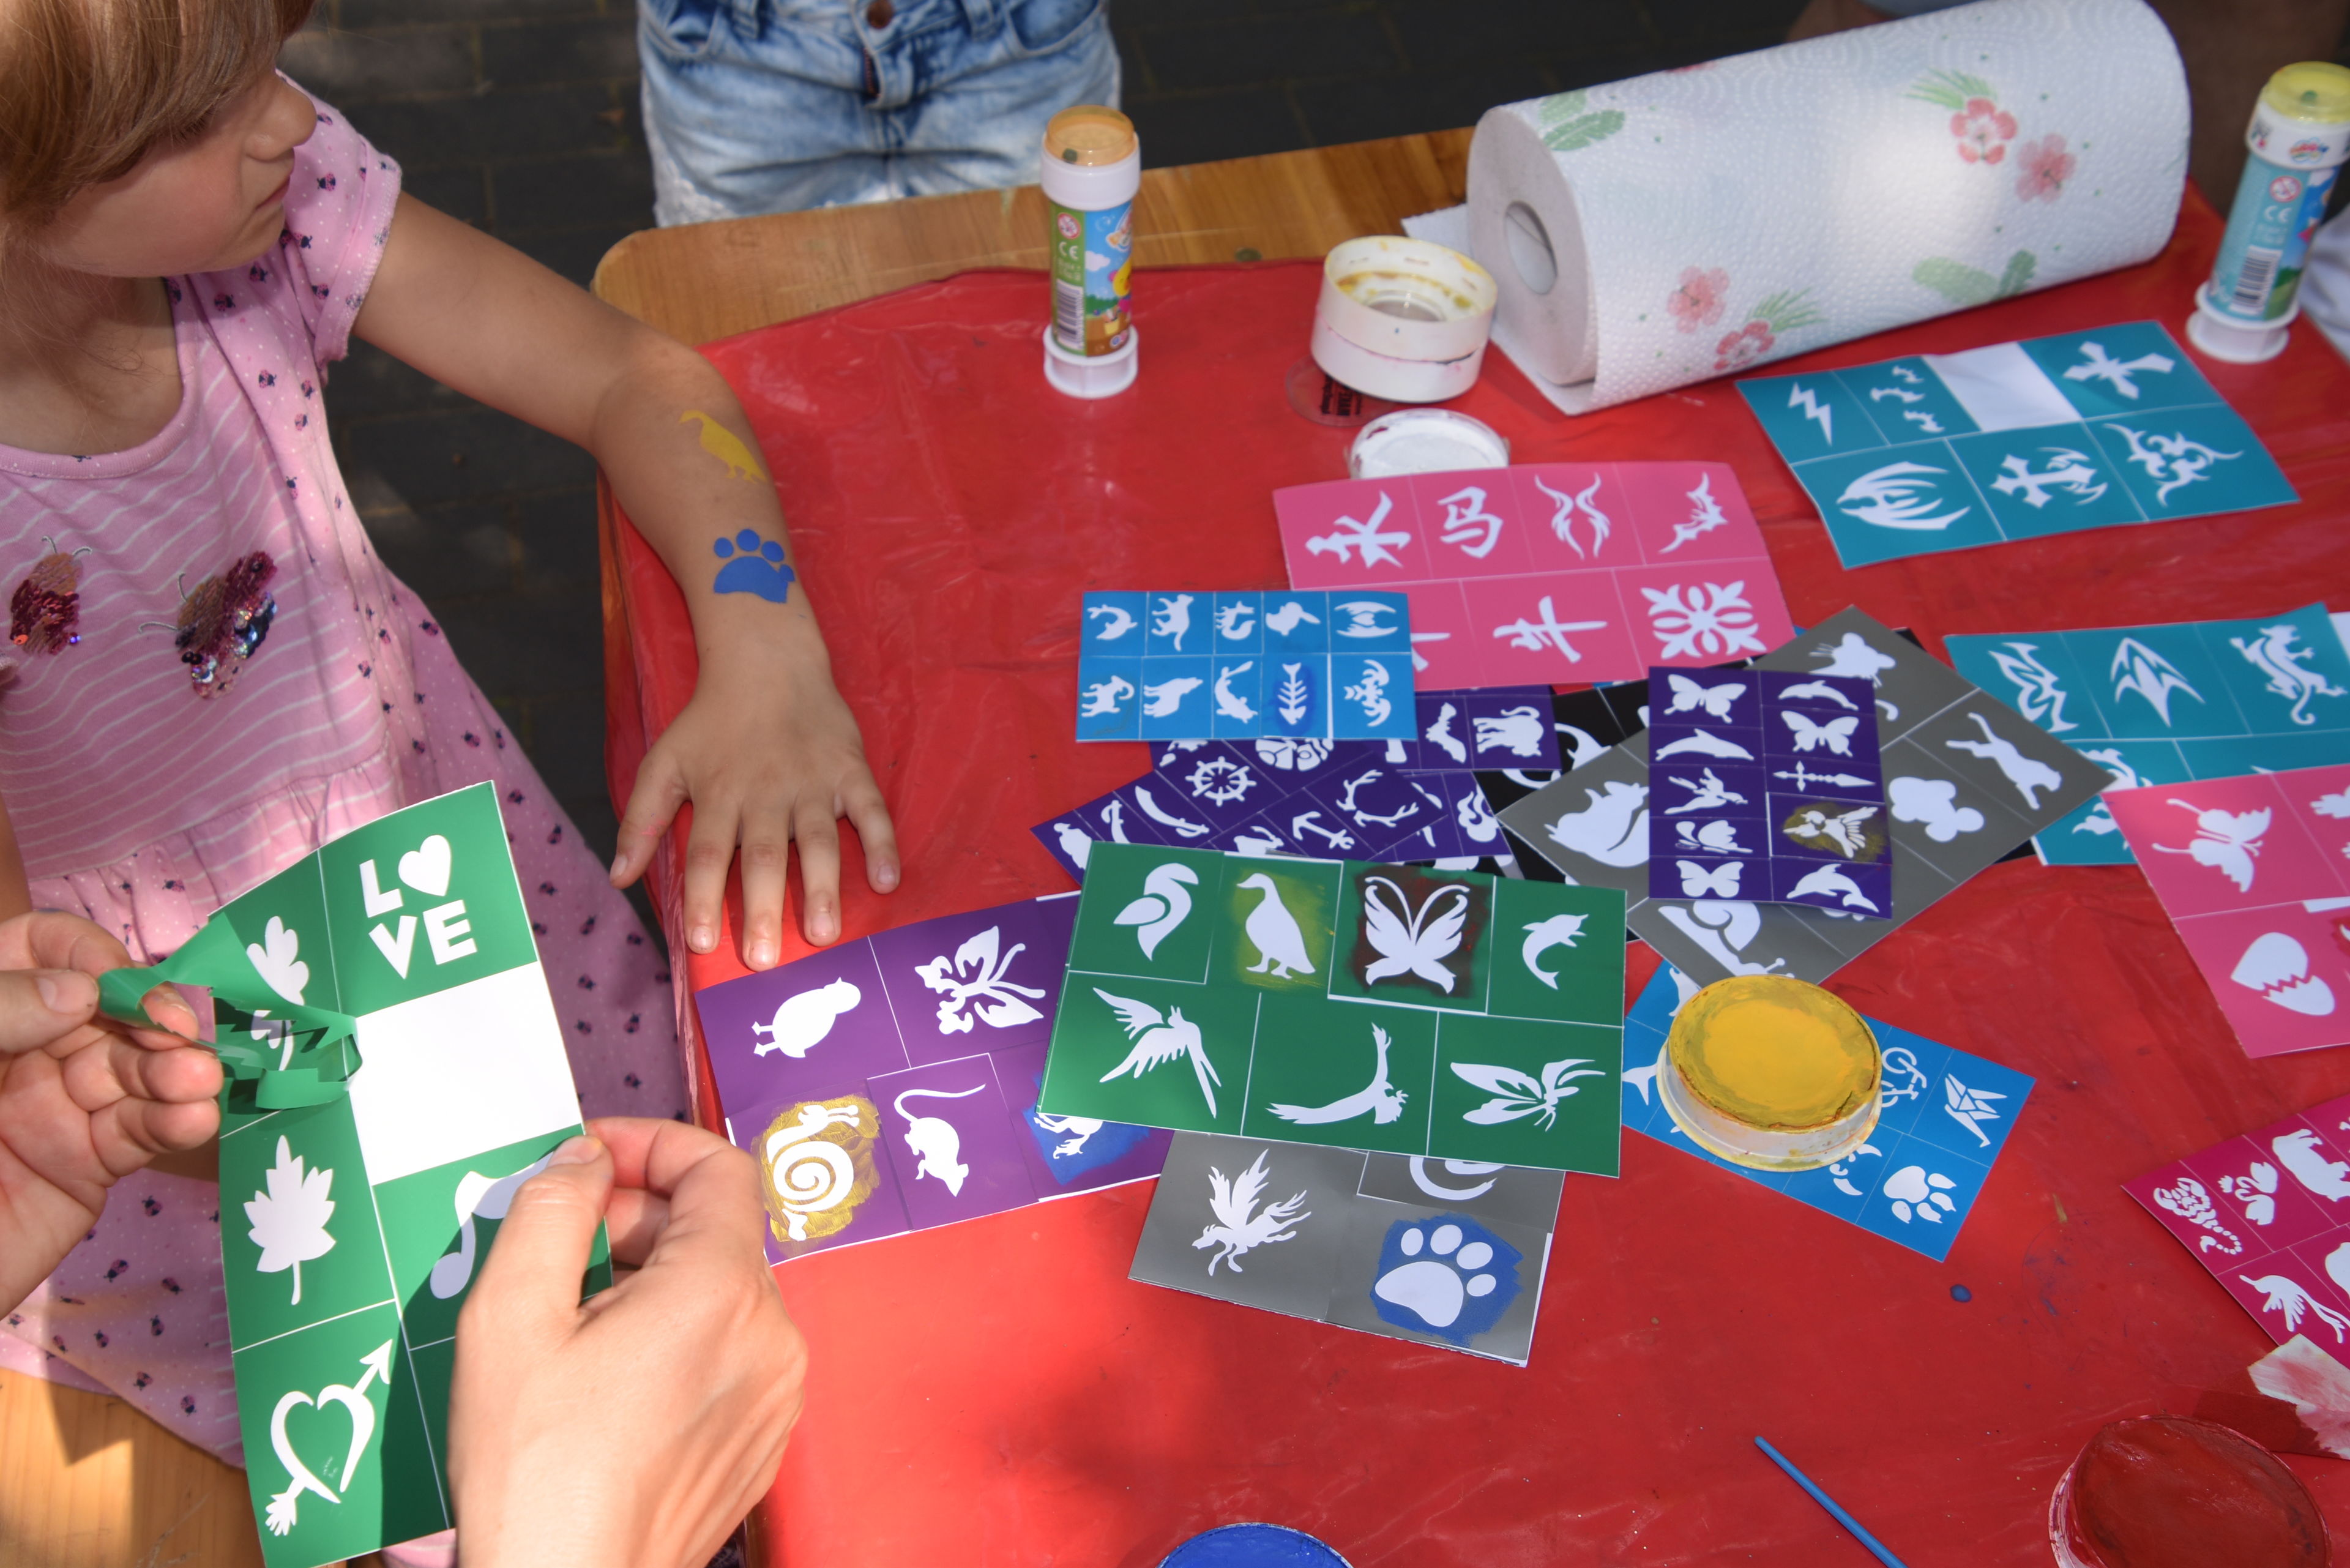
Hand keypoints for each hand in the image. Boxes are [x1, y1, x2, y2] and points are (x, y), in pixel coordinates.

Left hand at [0, 911, 213, 1314]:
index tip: (110, 984)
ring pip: (133, 1070)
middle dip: (151, 1015)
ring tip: (200, 1081)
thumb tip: (81, 992)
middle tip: (182, 1035)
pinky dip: (175, 1123)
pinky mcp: (82, 1170)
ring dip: (176, 1070)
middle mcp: (20, 1052)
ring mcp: (52, 1110)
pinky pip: (137, 1135)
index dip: (83, 953)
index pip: (39, 949)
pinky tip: (193, 1118)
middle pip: (105, 1008)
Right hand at [450, 1118, 805, 1567]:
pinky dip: (674, 1337)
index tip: (588, 1157)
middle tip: (551, 1249)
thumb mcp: (510, 1317)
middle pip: (714, 1231)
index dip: (650, 1144)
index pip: (718, 1167)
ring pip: (720, 1293)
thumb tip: (584, 1158)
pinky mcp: (762, 1438)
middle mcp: (771, 1336)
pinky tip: (604, 1373)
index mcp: (722, 1292)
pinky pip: (727, 1352)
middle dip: (632, 1220)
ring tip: (569, 1320)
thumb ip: (551, 1210)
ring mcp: (776, 1392)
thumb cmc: (534, 1471)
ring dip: (648, 1281)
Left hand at [610, 652, 897, 962]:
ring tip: (825, 934)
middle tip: (766, 960)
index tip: (702, 944)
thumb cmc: (711, 719)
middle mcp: (767, 791)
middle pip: (764, 856)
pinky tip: (886, 881)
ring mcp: (812, 781)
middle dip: (764, 909)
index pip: (709, 854)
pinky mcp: (850, 769)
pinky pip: (871, 810)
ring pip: (818, 840)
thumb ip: (642, 820)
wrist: (767, 659)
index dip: (705, 899)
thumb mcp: (664, 762)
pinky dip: (882, 844)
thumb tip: (618, 878)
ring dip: (823, 887)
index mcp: (720, 793)